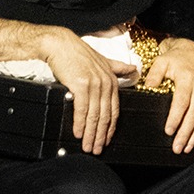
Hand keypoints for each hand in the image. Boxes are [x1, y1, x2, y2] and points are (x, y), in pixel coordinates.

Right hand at [41, 29, 131, 155]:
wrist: (60, 44)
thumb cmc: (77, 53)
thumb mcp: (102, 60)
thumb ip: (118, 68)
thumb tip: (133, 70)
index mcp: (111, 80)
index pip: (114, 110)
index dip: (110, 128)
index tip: (107, 140)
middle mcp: (105, 83)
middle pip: (105, 116)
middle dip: (101, 136)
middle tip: (97, 149)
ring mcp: (94, 84)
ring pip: (94, 116)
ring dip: (90, 134)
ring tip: (87, 146)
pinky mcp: (80, 86)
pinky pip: (82, 110)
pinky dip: (80, 124)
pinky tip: (78, 133)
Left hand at [147, 37, 193, 154]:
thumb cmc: (176, 59)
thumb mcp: (161, 62)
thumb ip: (154, 75)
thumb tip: (148, 87)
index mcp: (188, 78)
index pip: (181, 102)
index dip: (175, 118)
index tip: (169, 131)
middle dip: (185, 133)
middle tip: (177, 147)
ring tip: (187, 148)